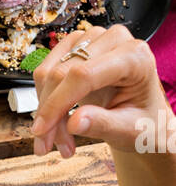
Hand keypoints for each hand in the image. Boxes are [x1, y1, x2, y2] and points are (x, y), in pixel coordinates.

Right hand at [31, 24, 167, 155]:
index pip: (84, 74)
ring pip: (48, 73)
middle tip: (48, 145)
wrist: (143, 116)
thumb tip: (74, 122)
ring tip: (57, 138)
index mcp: (134, 57)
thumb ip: (103, 125)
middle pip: (62, 73)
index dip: (57, 103)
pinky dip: (44, 101)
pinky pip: (45, 72)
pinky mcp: (76, 46)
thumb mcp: (129, 130)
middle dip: (49, 114)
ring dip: (45, 110)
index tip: (42, 130)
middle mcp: (114, 41)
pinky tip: (55, 121)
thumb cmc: (143, 120)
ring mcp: (93, 40)